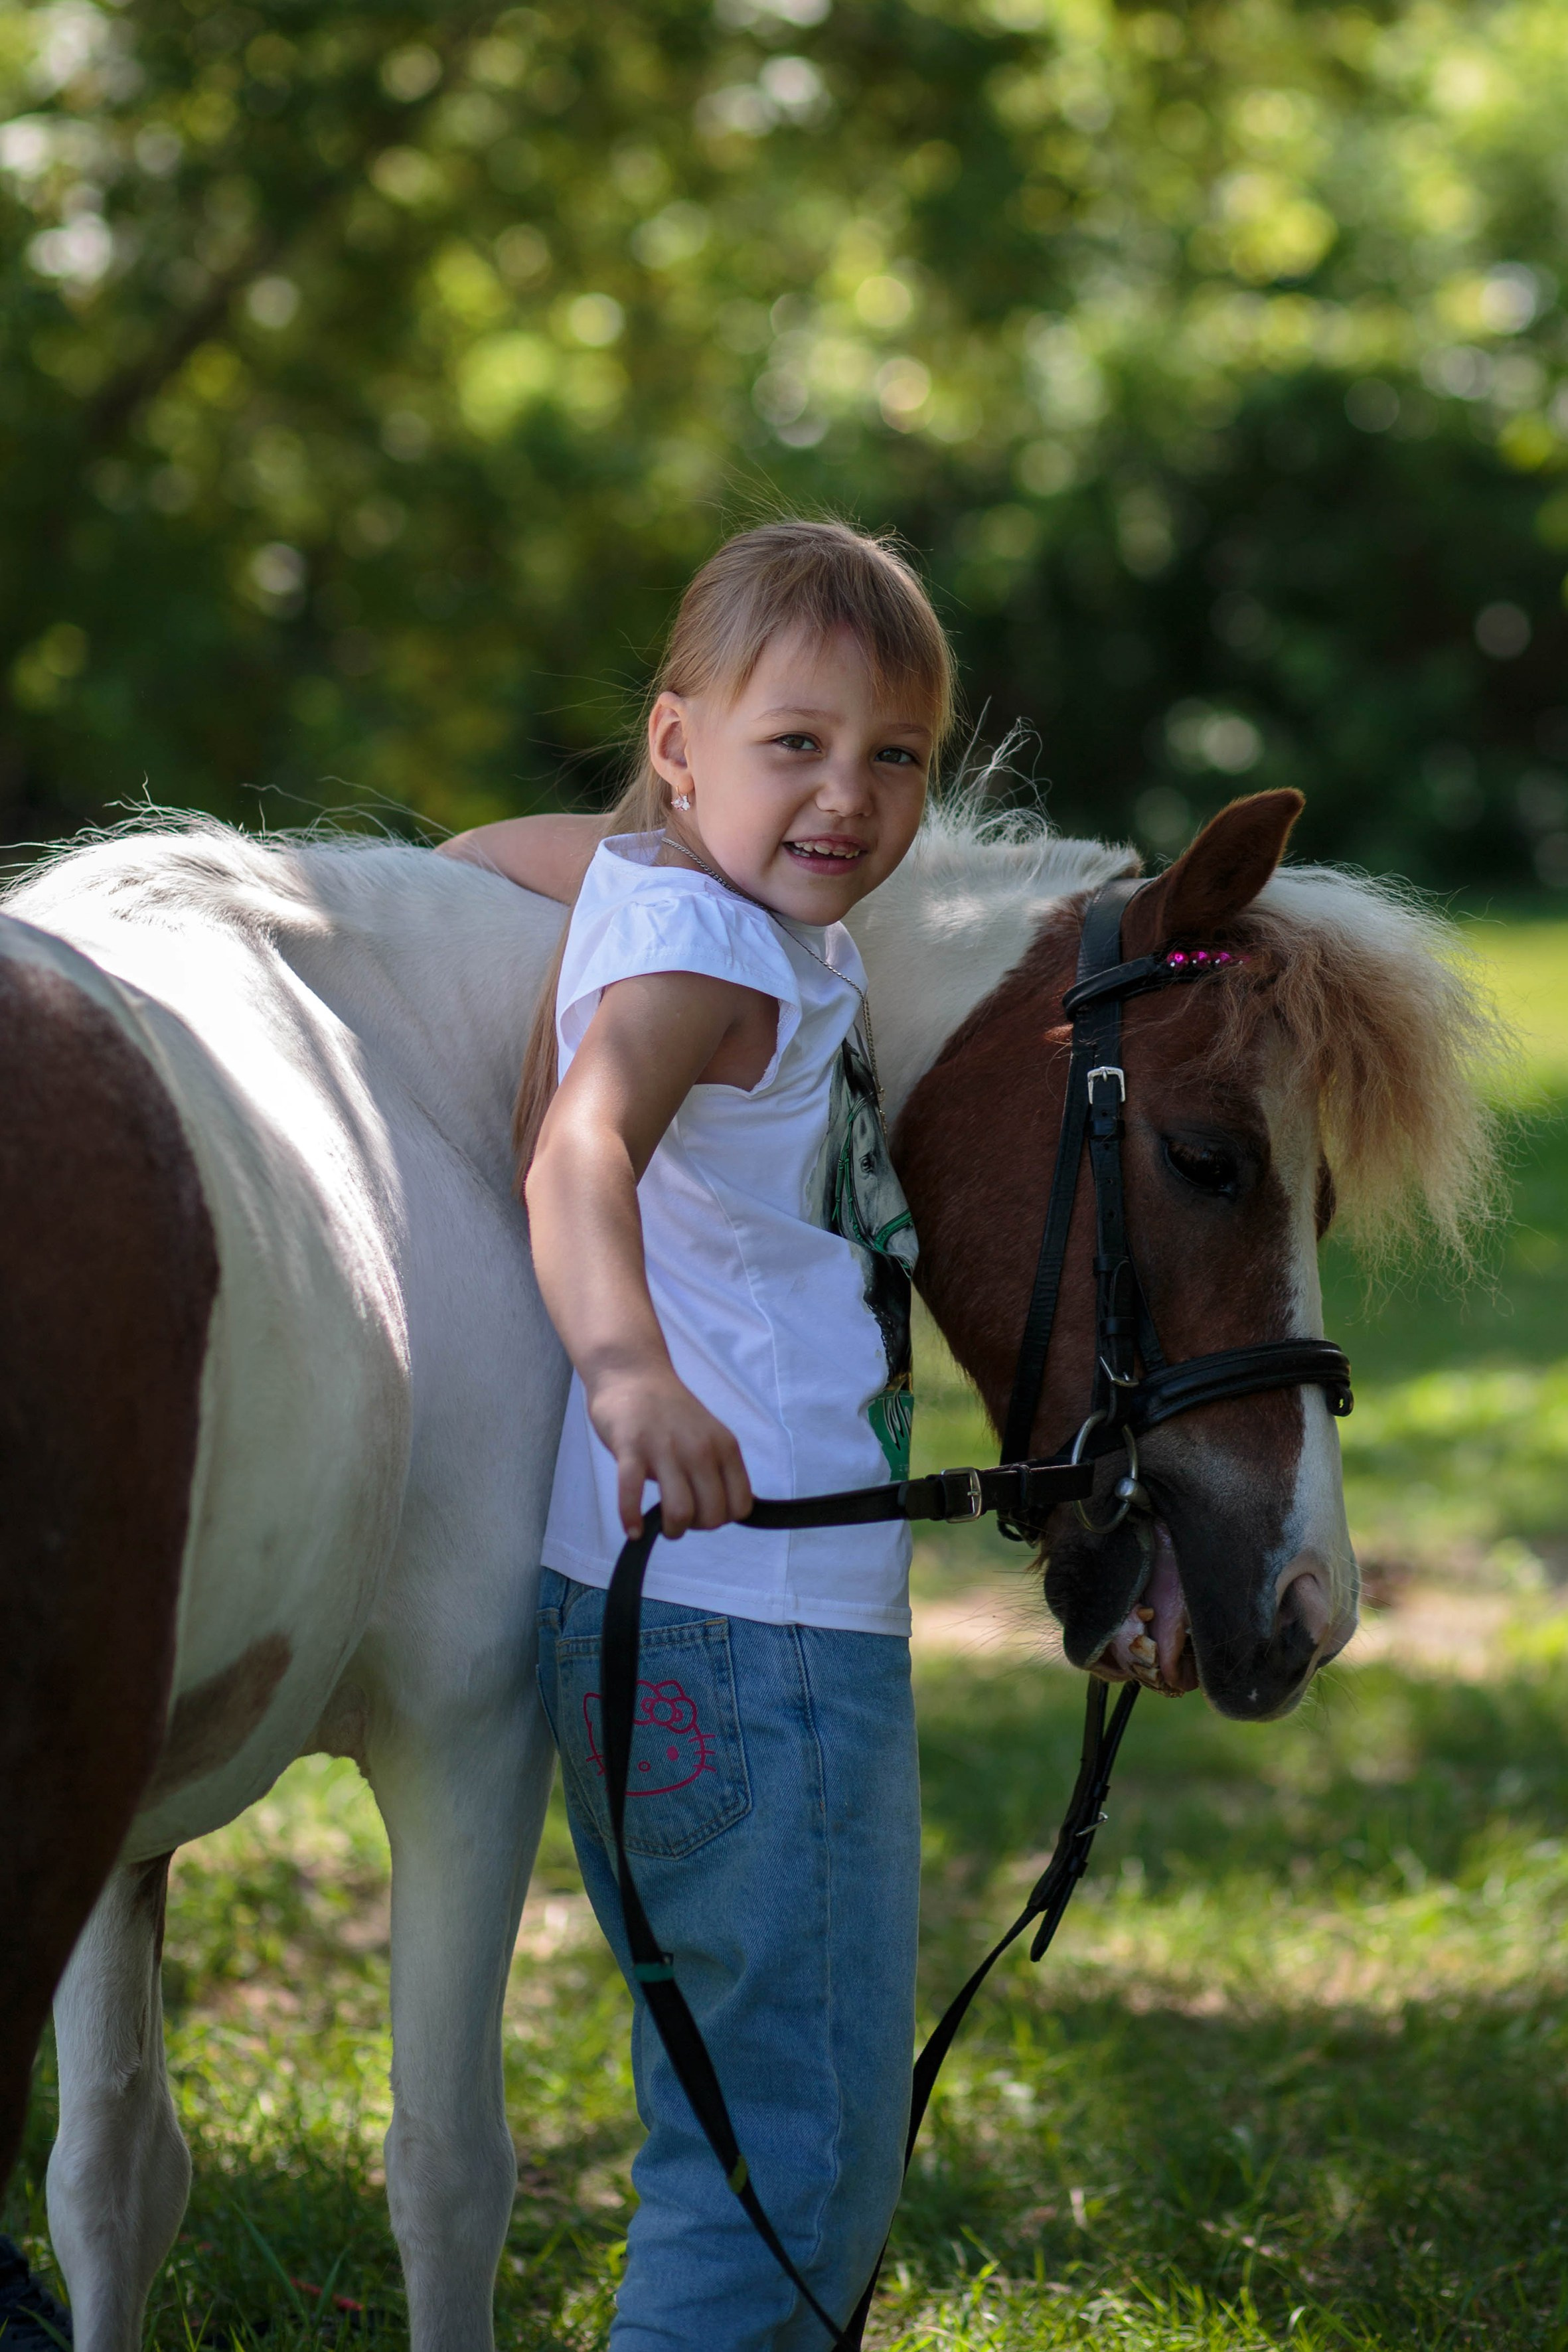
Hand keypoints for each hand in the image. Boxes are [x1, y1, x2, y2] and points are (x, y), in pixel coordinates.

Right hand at [585, 1364, 752, 1538]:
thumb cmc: (670, 1412)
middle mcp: (700, 1449)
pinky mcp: (631, 1448)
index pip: (740, 1505)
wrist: (633, 1374)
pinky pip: (632, 1494)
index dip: (722, 1518)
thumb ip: (717, 1468)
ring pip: (680, 1511)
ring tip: (661, 1527)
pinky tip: (632, 1530)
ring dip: (672, 1530)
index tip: (704, 1512)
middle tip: (680, 1519)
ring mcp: (665, 1449)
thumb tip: (721, 1509)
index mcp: (724, 1447)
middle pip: (712, 1515)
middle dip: (696, 1527)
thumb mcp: (709, 1436)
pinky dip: (631, 1519)